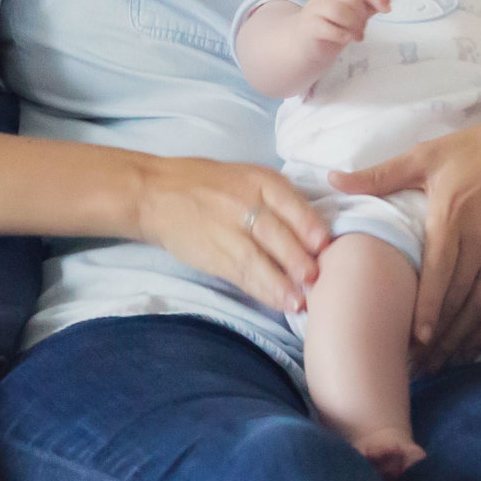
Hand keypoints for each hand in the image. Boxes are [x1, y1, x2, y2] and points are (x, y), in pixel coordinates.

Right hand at [136, 159, 332, 315]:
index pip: (290, 203)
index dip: (308, 225)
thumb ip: (278, 199)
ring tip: (299, 302)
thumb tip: (315, 231)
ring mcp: (227, 231)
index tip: (324, 244)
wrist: (155, 193)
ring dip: (281, 284)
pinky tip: (279, 302)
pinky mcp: (213, 255)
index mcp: (259, 181)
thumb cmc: (209, 184)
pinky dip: (261, 291)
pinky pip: (241, 275)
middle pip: (276, 234)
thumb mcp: (247, 177)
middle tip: (317, 278)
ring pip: (258, 260)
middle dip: (298, 259)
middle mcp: (244, 204)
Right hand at [303, 0, 391, 52]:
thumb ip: (368, 5)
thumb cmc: (331, 27)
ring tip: (356, 37)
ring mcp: (314, 10)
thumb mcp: (353, 15)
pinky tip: (344, 39)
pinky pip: (329, 28)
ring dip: (353, 26)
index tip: (386, 10)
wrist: (304, 45)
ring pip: (339, 10)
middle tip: (362, 31)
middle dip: (362, 17)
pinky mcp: (309, 26)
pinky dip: (342, 35)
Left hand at [331, 97, 480, 367]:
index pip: (441, 271)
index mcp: (452, 216)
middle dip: (439, 335)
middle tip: (417, 365)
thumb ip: (381, 174)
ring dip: (463, 339)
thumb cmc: (477, 147)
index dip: (430, 307)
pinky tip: (474, 347)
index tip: (417, 338)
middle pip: (460, 298)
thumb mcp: (427, 154)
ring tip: (440, 364)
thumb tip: (333, 180)